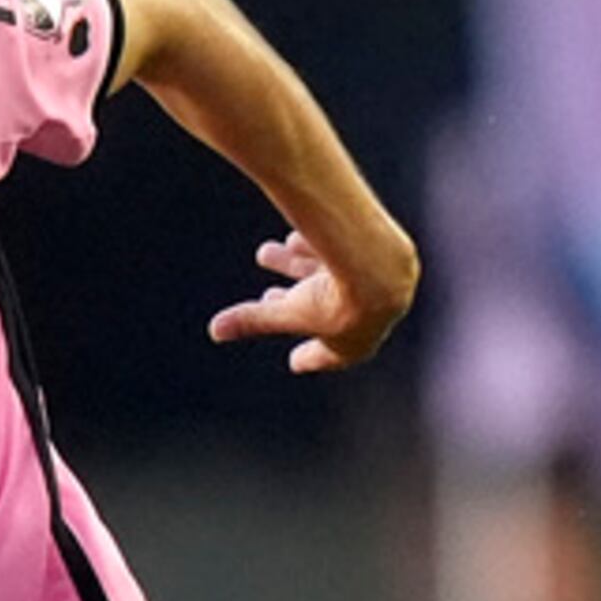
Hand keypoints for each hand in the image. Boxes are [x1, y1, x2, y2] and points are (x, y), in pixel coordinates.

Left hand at [209, 229, 413, 374]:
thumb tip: (215, 330)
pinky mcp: (384, 258)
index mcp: (355, 345)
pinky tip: (294, 238)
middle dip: (290, 300)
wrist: (379, 265)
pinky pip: (345, 257)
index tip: (294, 361)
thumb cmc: (335, 300)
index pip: (330, 357)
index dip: (309, 358)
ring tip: (264, 253)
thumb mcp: (288, 313)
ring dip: (295, 268)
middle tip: (267, 295)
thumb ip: (253, 319)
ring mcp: (378, 287)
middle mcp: (370, 319)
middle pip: (324, 311)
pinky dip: (316, 249)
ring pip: (329, 278)